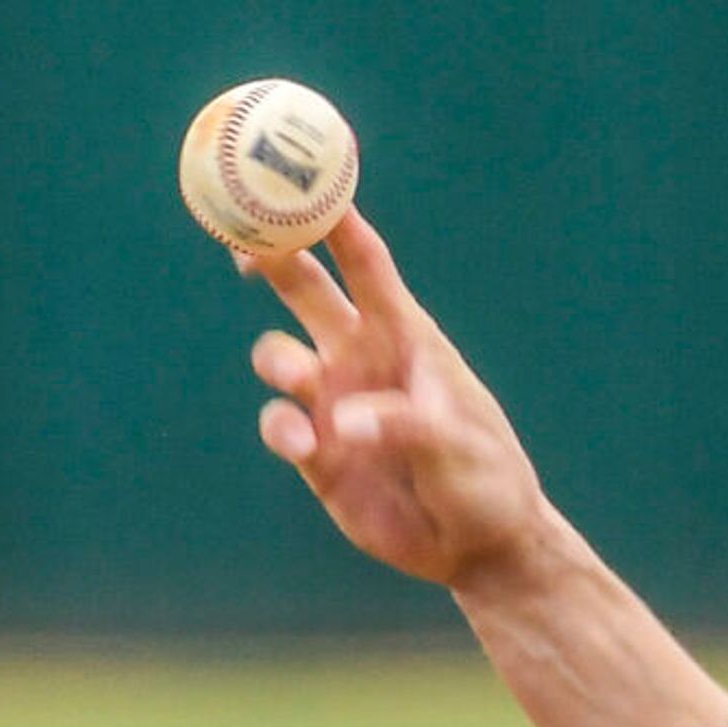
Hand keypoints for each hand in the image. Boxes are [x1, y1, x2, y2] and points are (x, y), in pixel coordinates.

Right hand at [243, 212, 553, 591]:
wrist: (479, 549)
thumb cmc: (486, 483)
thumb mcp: (460, 452)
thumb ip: (407, 428)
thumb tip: (342, 421)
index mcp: (406, 337)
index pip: (365, 264)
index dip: (334, 219)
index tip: (302, 176)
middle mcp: (362, 359)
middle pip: (304, 289)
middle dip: (271, 258)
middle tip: (241, 239)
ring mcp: (334, 403)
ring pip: (277, 355)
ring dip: (277, 360)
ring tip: (299, 379)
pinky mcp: (317, 452)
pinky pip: (279, 424)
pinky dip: (282, 429)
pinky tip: (304, 447)